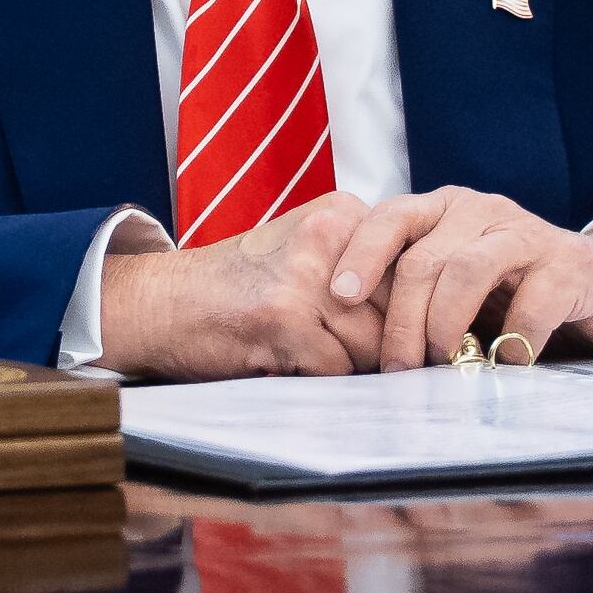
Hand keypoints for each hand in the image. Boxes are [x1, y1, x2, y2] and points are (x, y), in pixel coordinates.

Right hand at [97, 194, 390, 376]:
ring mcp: (305, 276)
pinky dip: (317, 379)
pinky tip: (283, 359)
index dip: (406, 315)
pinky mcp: (285, 319)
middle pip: (399, 313)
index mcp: (340, 213)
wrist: (162, 301)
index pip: (414, 275)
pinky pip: (337, 371)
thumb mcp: (305, 252)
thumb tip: (430, 318)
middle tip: (339, 350)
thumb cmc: (237, 286)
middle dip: (381, 345)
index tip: (397, 336)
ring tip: (304, 351)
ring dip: (348, 366)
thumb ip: (362, 269)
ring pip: (374, 347)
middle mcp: (327, 236)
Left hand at [324, 188, 592, 368]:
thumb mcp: (460, 287)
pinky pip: (532, 302)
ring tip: (444, 365)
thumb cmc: (519, 293)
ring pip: (467, 270)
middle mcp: (481, 210)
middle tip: (398, 368)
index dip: (360, 254)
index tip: (339, 296)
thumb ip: (417, 295)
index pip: (389, 218)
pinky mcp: (572, 264)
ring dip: (446, 326)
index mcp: (445, 209)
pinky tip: (505, 364)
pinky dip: (512, 341)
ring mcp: (528, 233)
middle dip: (402, 320)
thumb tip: (353, 340)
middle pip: (423, 259)